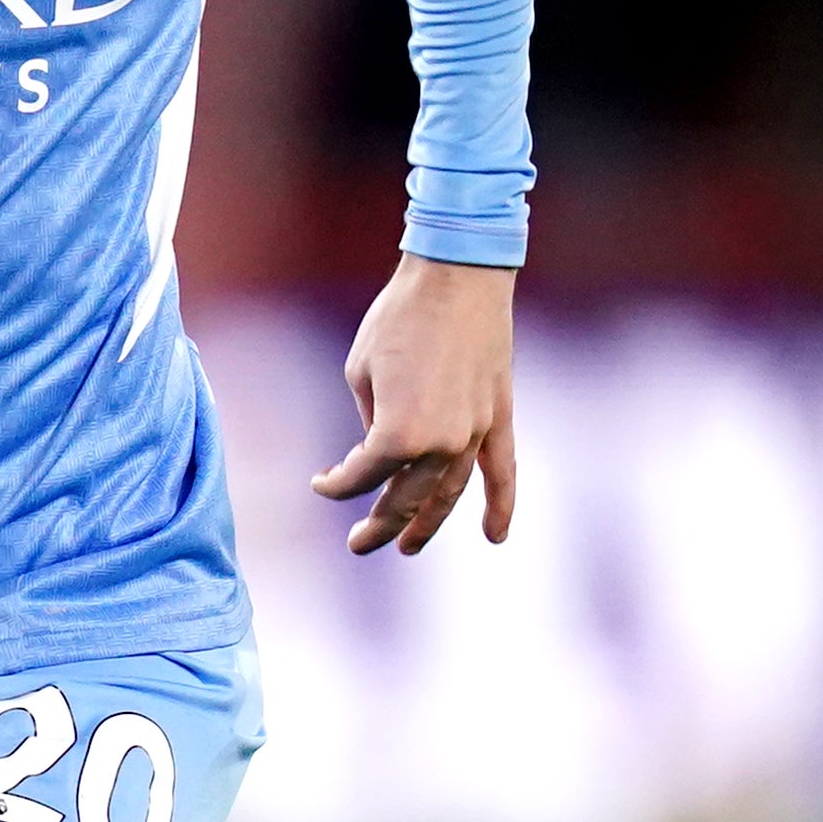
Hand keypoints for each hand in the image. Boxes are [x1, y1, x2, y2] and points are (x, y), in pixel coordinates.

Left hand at [311, 255, 516, 556]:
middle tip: (358, 543)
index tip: (320, 480)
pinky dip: (500, 505)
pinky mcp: (498, 416)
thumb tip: (378, 450)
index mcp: (397, 435)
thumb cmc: (397, 317)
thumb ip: (370, 422)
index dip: (336, 484)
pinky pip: (502, 470)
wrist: (457, 274)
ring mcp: (474, 432)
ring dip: (427, 523)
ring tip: (407, 547)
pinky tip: (494, 535)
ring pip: (448, 493)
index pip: (362, 476)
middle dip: (379, 525)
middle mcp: (440, 444)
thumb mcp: (360, 372)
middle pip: (404, 499)